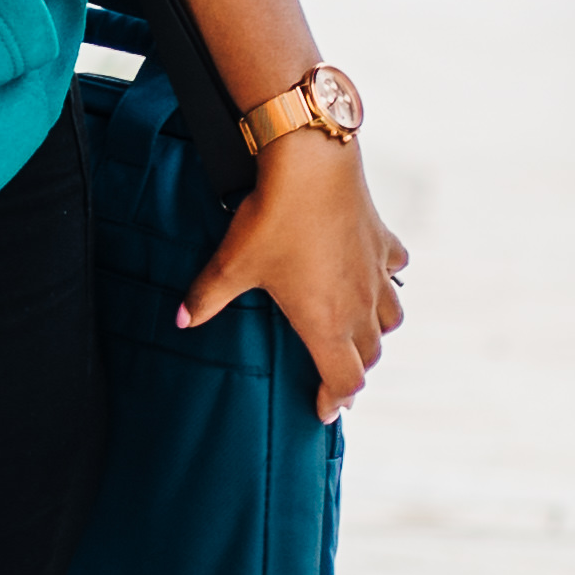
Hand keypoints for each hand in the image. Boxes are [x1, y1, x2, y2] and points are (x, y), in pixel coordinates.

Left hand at [181, 130, 405, 418]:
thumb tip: (179, 320)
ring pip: (391, 319)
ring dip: (375, 333)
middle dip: (352, 370)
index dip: (334, 401)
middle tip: (333, 375)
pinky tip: (372, 275)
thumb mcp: (233, 264)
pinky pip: (394, 271)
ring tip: (354, 332)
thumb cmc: (273, 220)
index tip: (321, 410)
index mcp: (327, 323)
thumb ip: (206, 297)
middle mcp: (361, 306)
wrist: (312, 164)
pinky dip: (386, 280)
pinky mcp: (383, 242)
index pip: (344, 381)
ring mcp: (376, 274)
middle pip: (370, 356)